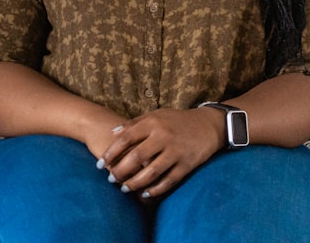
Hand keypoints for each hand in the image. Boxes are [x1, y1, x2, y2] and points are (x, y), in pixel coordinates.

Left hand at [98, 107, 225, 198]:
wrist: (208, 125)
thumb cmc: (177, 120)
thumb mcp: (156, 115)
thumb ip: (135, 124)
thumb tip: (112, 134)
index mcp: (153, 123)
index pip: (126, 138)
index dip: (112, 152)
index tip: (100, 164)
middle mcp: (163, 136)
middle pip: (136, 157)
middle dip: (120, 171)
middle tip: (110, 180)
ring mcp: (176, 151)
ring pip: (151, 172)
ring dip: (135, 183)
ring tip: (124, 189)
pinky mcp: (187, 164)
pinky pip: (168, 181)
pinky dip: (156, 190)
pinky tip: (145, 194)